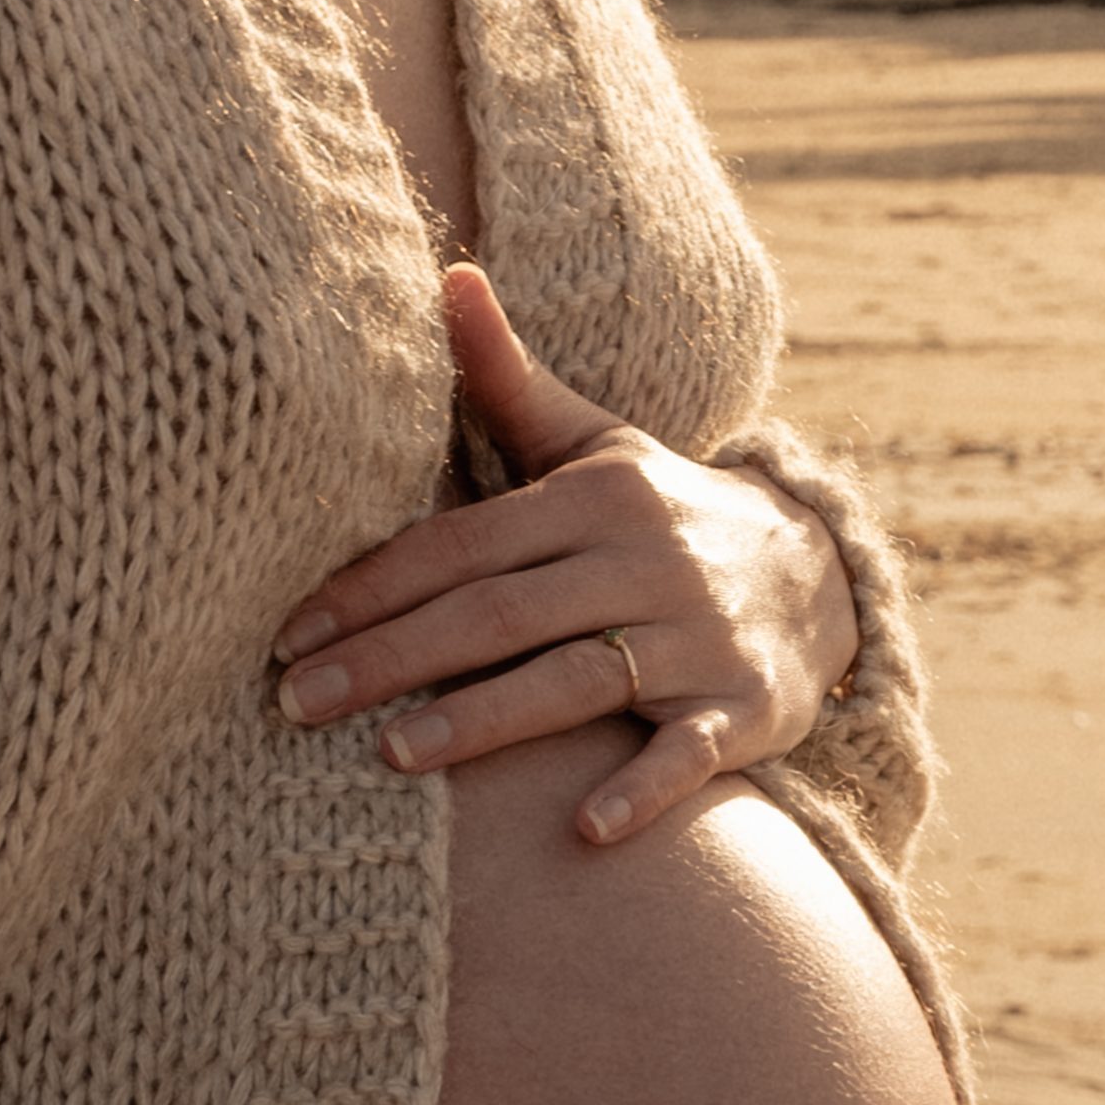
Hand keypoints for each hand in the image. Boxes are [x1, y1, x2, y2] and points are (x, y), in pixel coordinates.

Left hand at [272, 264, 858, 843]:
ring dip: (485, 718)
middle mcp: (643, 562)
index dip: (370, 588)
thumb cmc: (661, 520)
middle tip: (294, 704)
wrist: (818, 577)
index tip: (286, 633)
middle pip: (497, 614)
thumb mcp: (597, 445)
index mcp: (593, 500)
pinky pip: (688, 752)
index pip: (461, 545)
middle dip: (390, 658)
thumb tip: (445, 273)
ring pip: (576, 679)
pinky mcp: (743, 708)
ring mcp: (695, 639)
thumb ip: (509, 376)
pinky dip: (642, 789)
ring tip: (392, 754)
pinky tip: (587, 830)